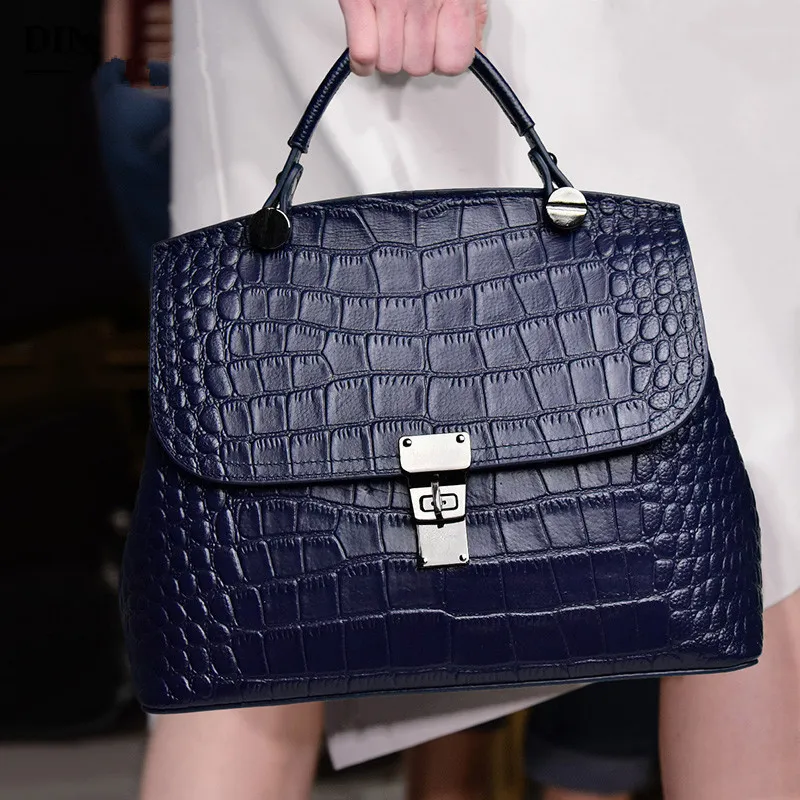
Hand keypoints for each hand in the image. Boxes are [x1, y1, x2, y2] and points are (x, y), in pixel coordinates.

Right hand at [338, 0, 487, 76]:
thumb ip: (472, 16)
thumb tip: (475, 47)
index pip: (453, 63)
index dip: (444, 59)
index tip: (439, 49)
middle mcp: (422, 0)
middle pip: (418, 68)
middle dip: (413, 54)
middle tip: (410, 33)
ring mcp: (388, 2)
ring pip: (391, 65)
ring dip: (387, 54)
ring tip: (389, 31)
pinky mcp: (356, 0)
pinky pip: (364, 54)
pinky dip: (362, 58)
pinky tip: (368, 44)